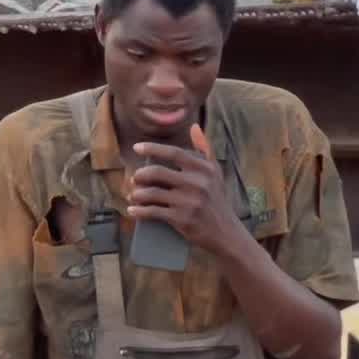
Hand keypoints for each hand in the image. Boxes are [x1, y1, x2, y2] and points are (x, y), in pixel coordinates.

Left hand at [128, 124, 235, 251]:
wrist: (225, 232)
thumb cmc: (217, 199)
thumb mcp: (215, 172)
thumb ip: (204, 148)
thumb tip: (194, 127)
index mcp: (203, 168)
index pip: (173, 153)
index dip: (152, 148)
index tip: (136, 148)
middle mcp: (197, 183)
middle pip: (157, 172)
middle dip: (141, 175)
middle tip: (135, 179)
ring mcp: (189, 202)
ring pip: (152, 193)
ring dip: (137, 194)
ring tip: (133, 196)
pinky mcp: (182, 219)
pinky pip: (153, 212)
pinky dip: (139, 212)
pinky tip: (132, 211)